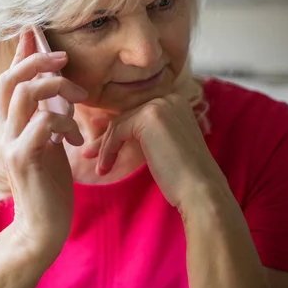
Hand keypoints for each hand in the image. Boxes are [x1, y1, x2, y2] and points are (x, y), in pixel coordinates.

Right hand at [0, 31, 86, 255]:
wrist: (42, 225)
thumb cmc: (49, 182)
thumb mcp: (48, 141)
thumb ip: (47, 114)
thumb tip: (57, 88)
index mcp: (10, 122)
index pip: (10, 78)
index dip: (20, 52)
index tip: (33, 29)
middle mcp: (4, 129)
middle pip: (10, 78)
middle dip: (37, 60)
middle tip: (64, 57)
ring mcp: (11, 143)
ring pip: (24, 94)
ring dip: (55, 88)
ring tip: (78, 98)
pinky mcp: (23, 159)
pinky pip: (42, 125)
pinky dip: (63, 124)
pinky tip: (75, 139)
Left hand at [82, 94, 227, 209]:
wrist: (199, 189)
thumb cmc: (182, 175)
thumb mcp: (163, 145)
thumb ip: (145, 133)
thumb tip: (115, 128)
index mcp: (175, 102)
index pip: (137, 112)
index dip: (116, 126)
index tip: (100, 139)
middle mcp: (169, 98)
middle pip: (126, 116)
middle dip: (106, 137)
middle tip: (89, 153)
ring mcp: (159, 105)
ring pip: (120, 124)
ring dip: (105, 147)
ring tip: (97, 167)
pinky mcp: (149, 117)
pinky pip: (118, 131)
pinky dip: (108, 150)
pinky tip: (105, 168)